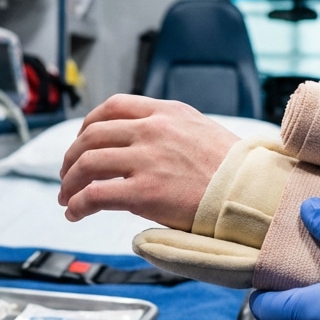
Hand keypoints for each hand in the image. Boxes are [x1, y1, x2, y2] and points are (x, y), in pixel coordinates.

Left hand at [58, 95, 238, 229]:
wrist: (252, 193)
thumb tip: (142, 144)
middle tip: (67, 175)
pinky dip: (77, 204)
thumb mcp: (201, 130)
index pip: (113, 106)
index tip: (82, 140)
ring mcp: (147, 160)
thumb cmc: (234, 170)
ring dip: (69, 182)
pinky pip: (95, 194)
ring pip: (87, 164)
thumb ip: (169, 130)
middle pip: (92, 135)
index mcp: (167, 112)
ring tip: (67, 198)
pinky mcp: (144, 192)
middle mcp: (152, 130)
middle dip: (72, 156)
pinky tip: (75, 213)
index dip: (88, 124)